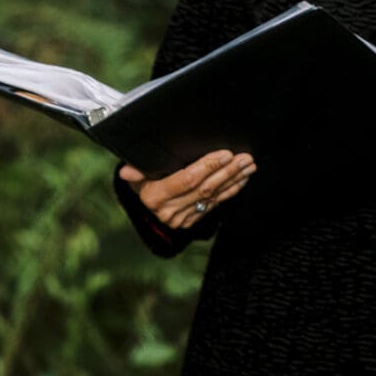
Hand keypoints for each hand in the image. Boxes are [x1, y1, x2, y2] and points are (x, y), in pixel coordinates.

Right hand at [121, 149, 255, 229]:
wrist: (145, 199)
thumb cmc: (143, 177)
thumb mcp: (138, 171)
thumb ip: (136, 170)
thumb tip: (126, 171)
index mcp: (153, 196)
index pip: (186, 180)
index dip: (207, 167)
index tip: (225, 154)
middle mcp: (167, 211)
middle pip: (203, 188)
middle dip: (227, 172)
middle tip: (245, 158)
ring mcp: (181, 219)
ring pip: (212, 196)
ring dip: (234, 180)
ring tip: (249, 166)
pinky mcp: (191, 221)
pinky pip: (215, 204)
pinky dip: (231, 191)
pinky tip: (242, 179)